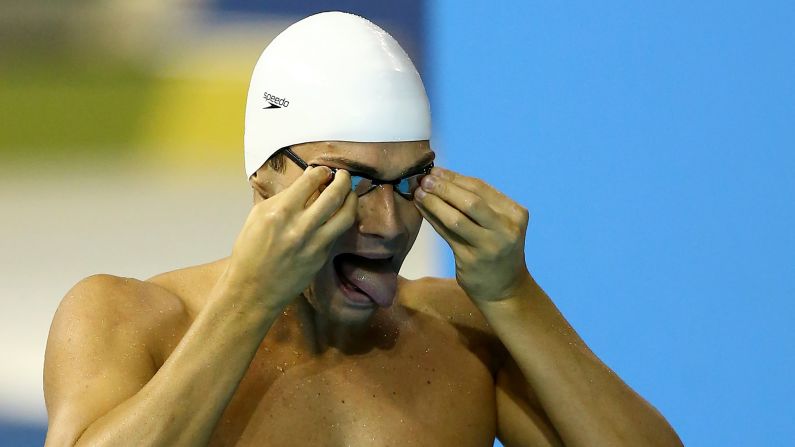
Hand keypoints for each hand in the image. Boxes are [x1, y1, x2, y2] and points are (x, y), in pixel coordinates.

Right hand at [228, 166, 357, 310]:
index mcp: (280, 212)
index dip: (321, 172)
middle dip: (343, 179)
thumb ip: (283, 198)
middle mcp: (300, 226)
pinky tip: (341, 213)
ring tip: (349, 192)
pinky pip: (338, 232)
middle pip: (334, 194)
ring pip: (346, 215)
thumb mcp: (258, 216)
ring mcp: (315, 243)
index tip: (323, 171)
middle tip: (343, 175)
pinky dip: (342, 219)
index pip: (310, 181)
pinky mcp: (322, 257)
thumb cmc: (250, 251)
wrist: (253, 289)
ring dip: (351, 198)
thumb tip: (307, 181)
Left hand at [414, 167, 530, 302]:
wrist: (506, 289)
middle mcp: (506, 229)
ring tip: (419, 192)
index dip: (455, 177)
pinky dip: (433, 219)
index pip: (481, 188)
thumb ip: (477, 203)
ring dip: (434, 203)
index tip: (436, 170)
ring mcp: (489, 246)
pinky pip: (447, 235)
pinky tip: (422, 210)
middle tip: (424, 179)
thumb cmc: (498, 249)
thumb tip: (441, 177)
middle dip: (444, 187)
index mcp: (515, 214)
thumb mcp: (499, 224)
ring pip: (456, 218)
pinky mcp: (471, 260)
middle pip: (470, 201)